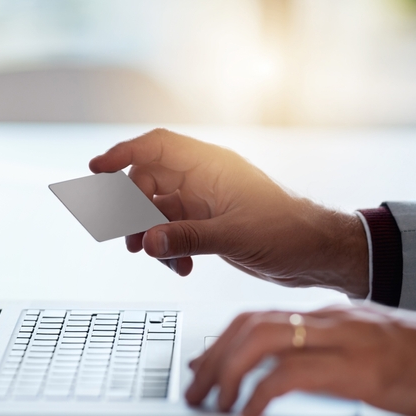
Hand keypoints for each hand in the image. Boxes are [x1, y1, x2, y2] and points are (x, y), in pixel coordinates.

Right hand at [89, 129, 369, 296]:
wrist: (319, 253)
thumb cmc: (290, 232)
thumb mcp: (236, 235)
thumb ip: (188, 237)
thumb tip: (147, 241)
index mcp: (212, 166)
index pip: (157, 147)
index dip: (123, 153)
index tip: (97, 170)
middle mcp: (205, 180)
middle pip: (148, 181)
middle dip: (133, 210)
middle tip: (129, 238)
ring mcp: (205, 203)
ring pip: (157, 211)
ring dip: (150, 234)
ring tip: (155, 257)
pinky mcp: (209, 226)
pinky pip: (173, 232)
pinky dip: (169, 249)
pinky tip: (181, 268)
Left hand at [185, 304, 415, 415]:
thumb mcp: (369, 348)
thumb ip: (332, 354)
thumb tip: (294, 377)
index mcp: (330, 314)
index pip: (259, 316)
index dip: (222, 340)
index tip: (203, 365)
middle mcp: (328, 318)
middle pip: (249, 323)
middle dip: (213, 356)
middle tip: (197, 389)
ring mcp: (340, 338)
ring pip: (260, 340)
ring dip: (226, 372)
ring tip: (214, 403)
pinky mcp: (353, 367)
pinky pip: (289, 374)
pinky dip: (259, 392)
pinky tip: (250, 412)